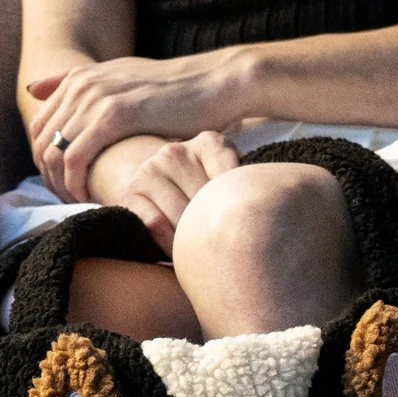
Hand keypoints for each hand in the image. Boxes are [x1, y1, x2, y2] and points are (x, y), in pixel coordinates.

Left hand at [27, 51, 249, 201]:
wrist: (213, 84)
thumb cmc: (178, 92)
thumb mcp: (127, 81)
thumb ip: (88, 86)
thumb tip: (38, 90)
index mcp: (80, 78)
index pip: (40, 126)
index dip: (45, 161)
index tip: (63, 185)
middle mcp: (81, 85)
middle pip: (42, 141)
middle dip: (50, 177)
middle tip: (69, 202)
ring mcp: (95, 99)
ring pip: (55, 152)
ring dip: (62, 185)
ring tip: (81, 204)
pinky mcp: (113, 116)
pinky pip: (76, 157)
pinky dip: (76, 182)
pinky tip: (91, 197)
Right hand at [107, 131, 241, 250]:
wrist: (160, 196)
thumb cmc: (208, 200)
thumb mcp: (232, 189)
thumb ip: (246, 193)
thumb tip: (267, 215)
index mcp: (211, 144)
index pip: (234, 182)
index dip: (240, 214)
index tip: (244, 228)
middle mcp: (176, 152)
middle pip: (207, 203)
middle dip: (216, 231)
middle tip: (224, 249)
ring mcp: (150, 169)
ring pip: (182, 217)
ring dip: (193, 242)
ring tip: (202, 251)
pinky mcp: (130, 192)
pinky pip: (156, 225)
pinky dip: (169, 244)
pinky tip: (177, 251)